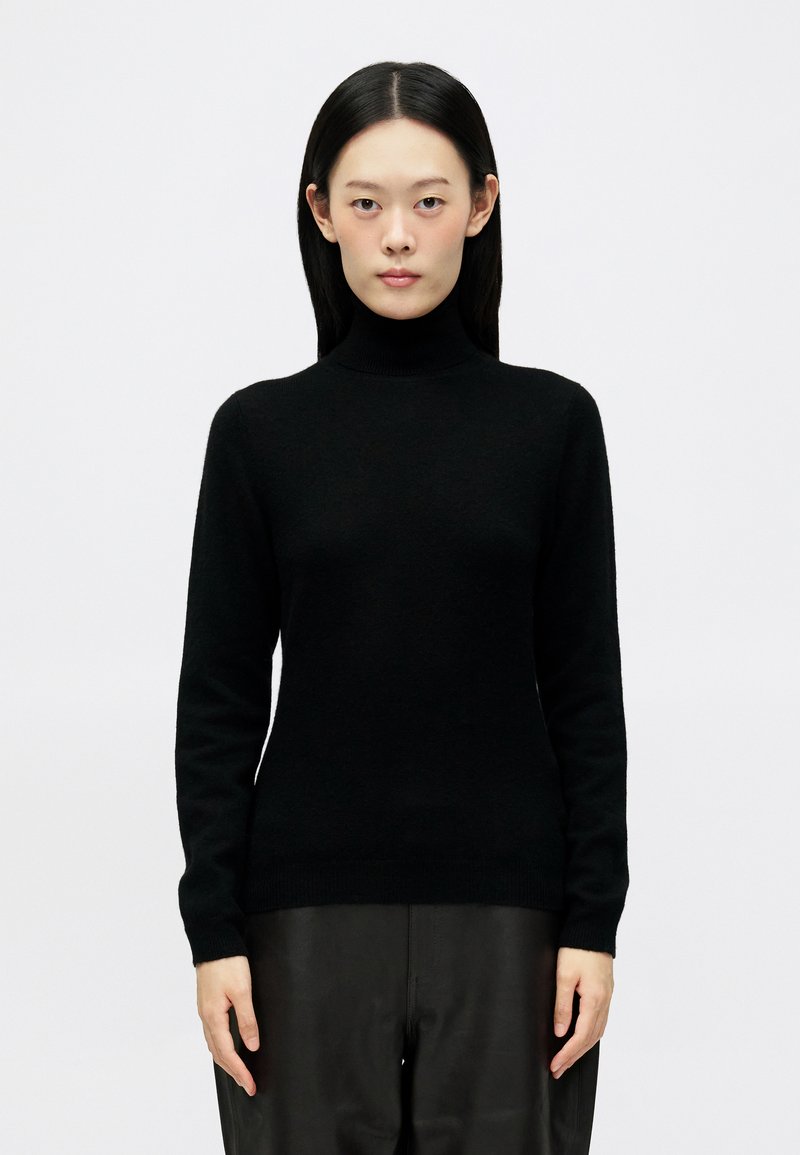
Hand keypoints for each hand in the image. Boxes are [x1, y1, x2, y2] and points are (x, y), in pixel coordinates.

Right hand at [196, 955, 259, 1095]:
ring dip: (226, 1061)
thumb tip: (251, 1046)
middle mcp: (205, 1017)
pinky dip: (221, 1047)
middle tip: (247, 1086)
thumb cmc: (228, 963)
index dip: (239, 1071)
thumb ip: (247, 1019)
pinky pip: (213, 1034)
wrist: (214, 941)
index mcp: (213, 1016)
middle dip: (233, 1071)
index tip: (250, 1085)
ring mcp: (204, 1011)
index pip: (226, 1052)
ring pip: (213, 1045)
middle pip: (218, 1053)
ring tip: (239, 1073)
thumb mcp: (242, 990)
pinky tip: (228, 1048)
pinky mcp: (207, 1005)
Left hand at [550, 946, 612, 1077]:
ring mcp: (608, 997)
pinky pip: (600, 1021)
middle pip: (590, 1038)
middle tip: (557, 1069)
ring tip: (567, 1059)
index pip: (581, 1036)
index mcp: (595, 1000)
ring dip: (582, 1048)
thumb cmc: (576, 949)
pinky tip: (581, 1038)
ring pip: (597, 1032)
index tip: (554, 1065)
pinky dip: (590, 1035)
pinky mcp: (606, 991)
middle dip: (574, 1056)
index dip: (567, 1053)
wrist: (593, 927)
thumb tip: (560, 1033)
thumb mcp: (564, 976)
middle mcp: (605, 1002)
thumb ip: (562, 1006)